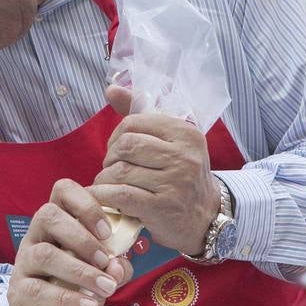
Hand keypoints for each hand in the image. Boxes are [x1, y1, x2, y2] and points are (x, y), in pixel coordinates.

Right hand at [9, 178, 132, 305]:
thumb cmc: (74, 287)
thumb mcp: (101, 274)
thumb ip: (116, 268)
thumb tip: (118, 267)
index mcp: (57, 222)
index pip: (63, 190)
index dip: (86, 204)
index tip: (107, 231)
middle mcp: (36, 235)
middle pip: (48, 215)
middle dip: (82, 238)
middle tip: (105, 260)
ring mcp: (24, 262)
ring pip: (44, 254)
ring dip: (80, 270)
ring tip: (105, 287)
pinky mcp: (18, 290)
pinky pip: (38, 290)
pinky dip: (68, 298)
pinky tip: (89, 305)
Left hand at [89, 85, 219, 256]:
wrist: (204, 217)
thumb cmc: (180, 176)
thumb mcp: (170, 142)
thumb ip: (140, 115)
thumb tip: (111, 89)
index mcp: (186, 133)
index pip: (134, 123)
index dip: (116, 137)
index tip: (117, 151)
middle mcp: (184, 156)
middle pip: (126, 146)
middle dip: (110, 158)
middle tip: (111, 169)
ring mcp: (175, 182)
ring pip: (121, 171)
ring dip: (105, 179)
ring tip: (107, 184)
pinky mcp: (163, 207)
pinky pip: (121, 195)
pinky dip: (104, 195)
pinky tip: (101, 197)